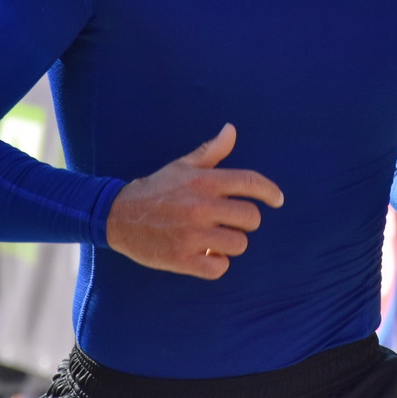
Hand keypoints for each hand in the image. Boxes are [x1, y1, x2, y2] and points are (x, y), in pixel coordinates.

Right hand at [105, 124, 284, 279]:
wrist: (118, 216)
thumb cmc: (157, 189)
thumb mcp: (182, 166)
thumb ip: (211, 151)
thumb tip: (231, 129)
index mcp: (204, 181)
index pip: (251, 182)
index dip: (271, 192)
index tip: (278, 200)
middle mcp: (201, 206)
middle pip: (251, 218)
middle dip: (245, 222)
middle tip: (230, 222)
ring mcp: (192, 234)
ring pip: (239, 244)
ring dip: (230, 244)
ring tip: (215, 239)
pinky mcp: (182, 258)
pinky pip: (219, 267)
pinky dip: (216, 264)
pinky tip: (205, 255)